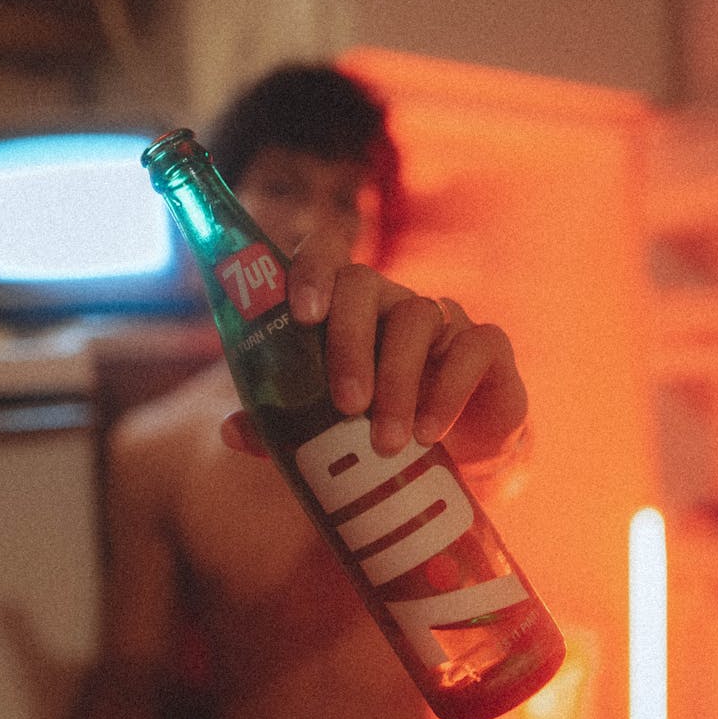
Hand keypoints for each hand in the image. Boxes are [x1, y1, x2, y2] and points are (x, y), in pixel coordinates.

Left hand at [222, 227, 527, 465]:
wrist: (454, 463)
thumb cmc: (373, 433)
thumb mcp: (323, 435)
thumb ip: (279, 426)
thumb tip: (231, 430)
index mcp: (343, 307)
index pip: (325, 255)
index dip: (311, 270)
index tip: (302, 314)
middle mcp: (390, 302)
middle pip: (365, 285)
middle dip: (350, 345)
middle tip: (347, 405)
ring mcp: (442, 320)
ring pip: (418, 317)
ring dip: (400, 383)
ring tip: (388, 442)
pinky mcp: (486, 347)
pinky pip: (473, 346)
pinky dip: (449, 391)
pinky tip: (430, 432)